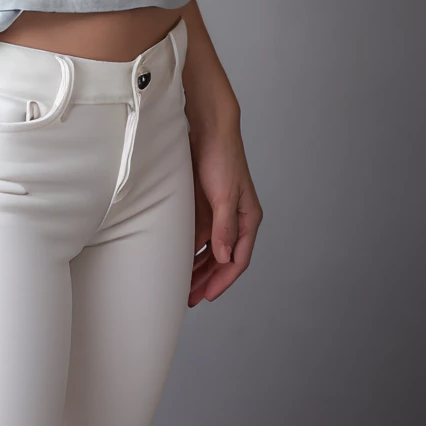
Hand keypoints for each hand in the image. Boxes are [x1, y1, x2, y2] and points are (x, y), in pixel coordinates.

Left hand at [188, 119, 261, 304]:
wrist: (206, 126)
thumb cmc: (222, 156)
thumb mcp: (224, 195)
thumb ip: (224, 227)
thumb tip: (225, 257)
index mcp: (247, 218)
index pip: (238, 259)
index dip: (223, 280)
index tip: (208, 296)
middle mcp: (234, 219)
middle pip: (223, 259)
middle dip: (208, 280)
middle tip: (191, 298)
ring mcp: (217, 212)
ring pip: (209, 250)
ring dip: (198, 268)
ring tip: (183, 286)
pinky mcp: (202, 204)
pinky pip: (197, 235)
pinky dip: (189, 249)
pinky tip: (178, 260)